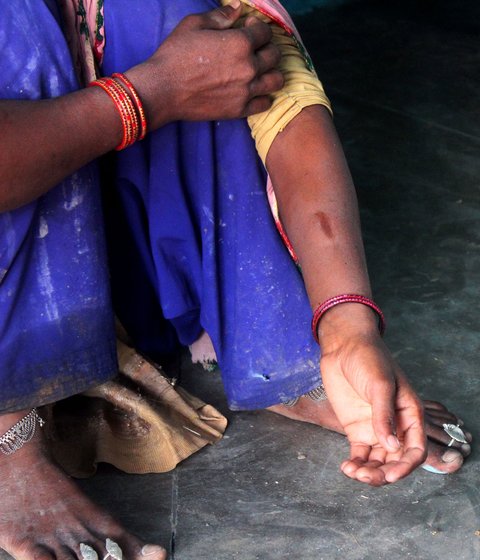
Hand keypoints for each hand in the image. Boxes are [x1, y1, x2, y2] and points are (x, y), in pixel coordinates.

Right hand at [126, 2, 283, 128]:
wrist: (163, 90)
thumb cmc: (175, 55)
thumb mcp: (194, 25)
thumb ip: (220, 16)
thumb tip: (238, 9)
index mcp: (240, 43)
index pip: (265, 32)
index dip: (258, 27)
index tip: (249, 28)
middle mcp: (248, 67)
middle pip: (274, 55)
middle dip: (267, 48)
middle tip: (255, 49)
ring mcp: (246, 91)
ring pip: (276, 80)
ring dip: (271, 72)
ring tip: (260, 70)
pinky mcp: (239, 110)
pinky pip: (265, 103)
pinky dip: (263, 96)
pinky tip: (254, 90)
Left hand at [319, 317, 426, 485]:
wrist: (343, 347)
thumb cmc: (368, 359)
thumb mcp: (380, 385)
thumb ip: (384, 416)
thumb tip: (392, 447)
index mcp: (409, 415)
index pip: (415, 449)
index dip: (406, 466)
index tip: (391, 475)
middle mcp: (395, 426)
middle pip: (395, 460)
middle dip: (384, 474)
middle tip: (366, 477)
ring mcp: (375, 429)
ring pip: (377, 462)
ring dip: (368, 473)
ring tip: (353, 472)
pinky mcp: (356, 429)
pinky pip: (360, 454)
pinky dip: (355, 464)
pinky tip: (347, 467)